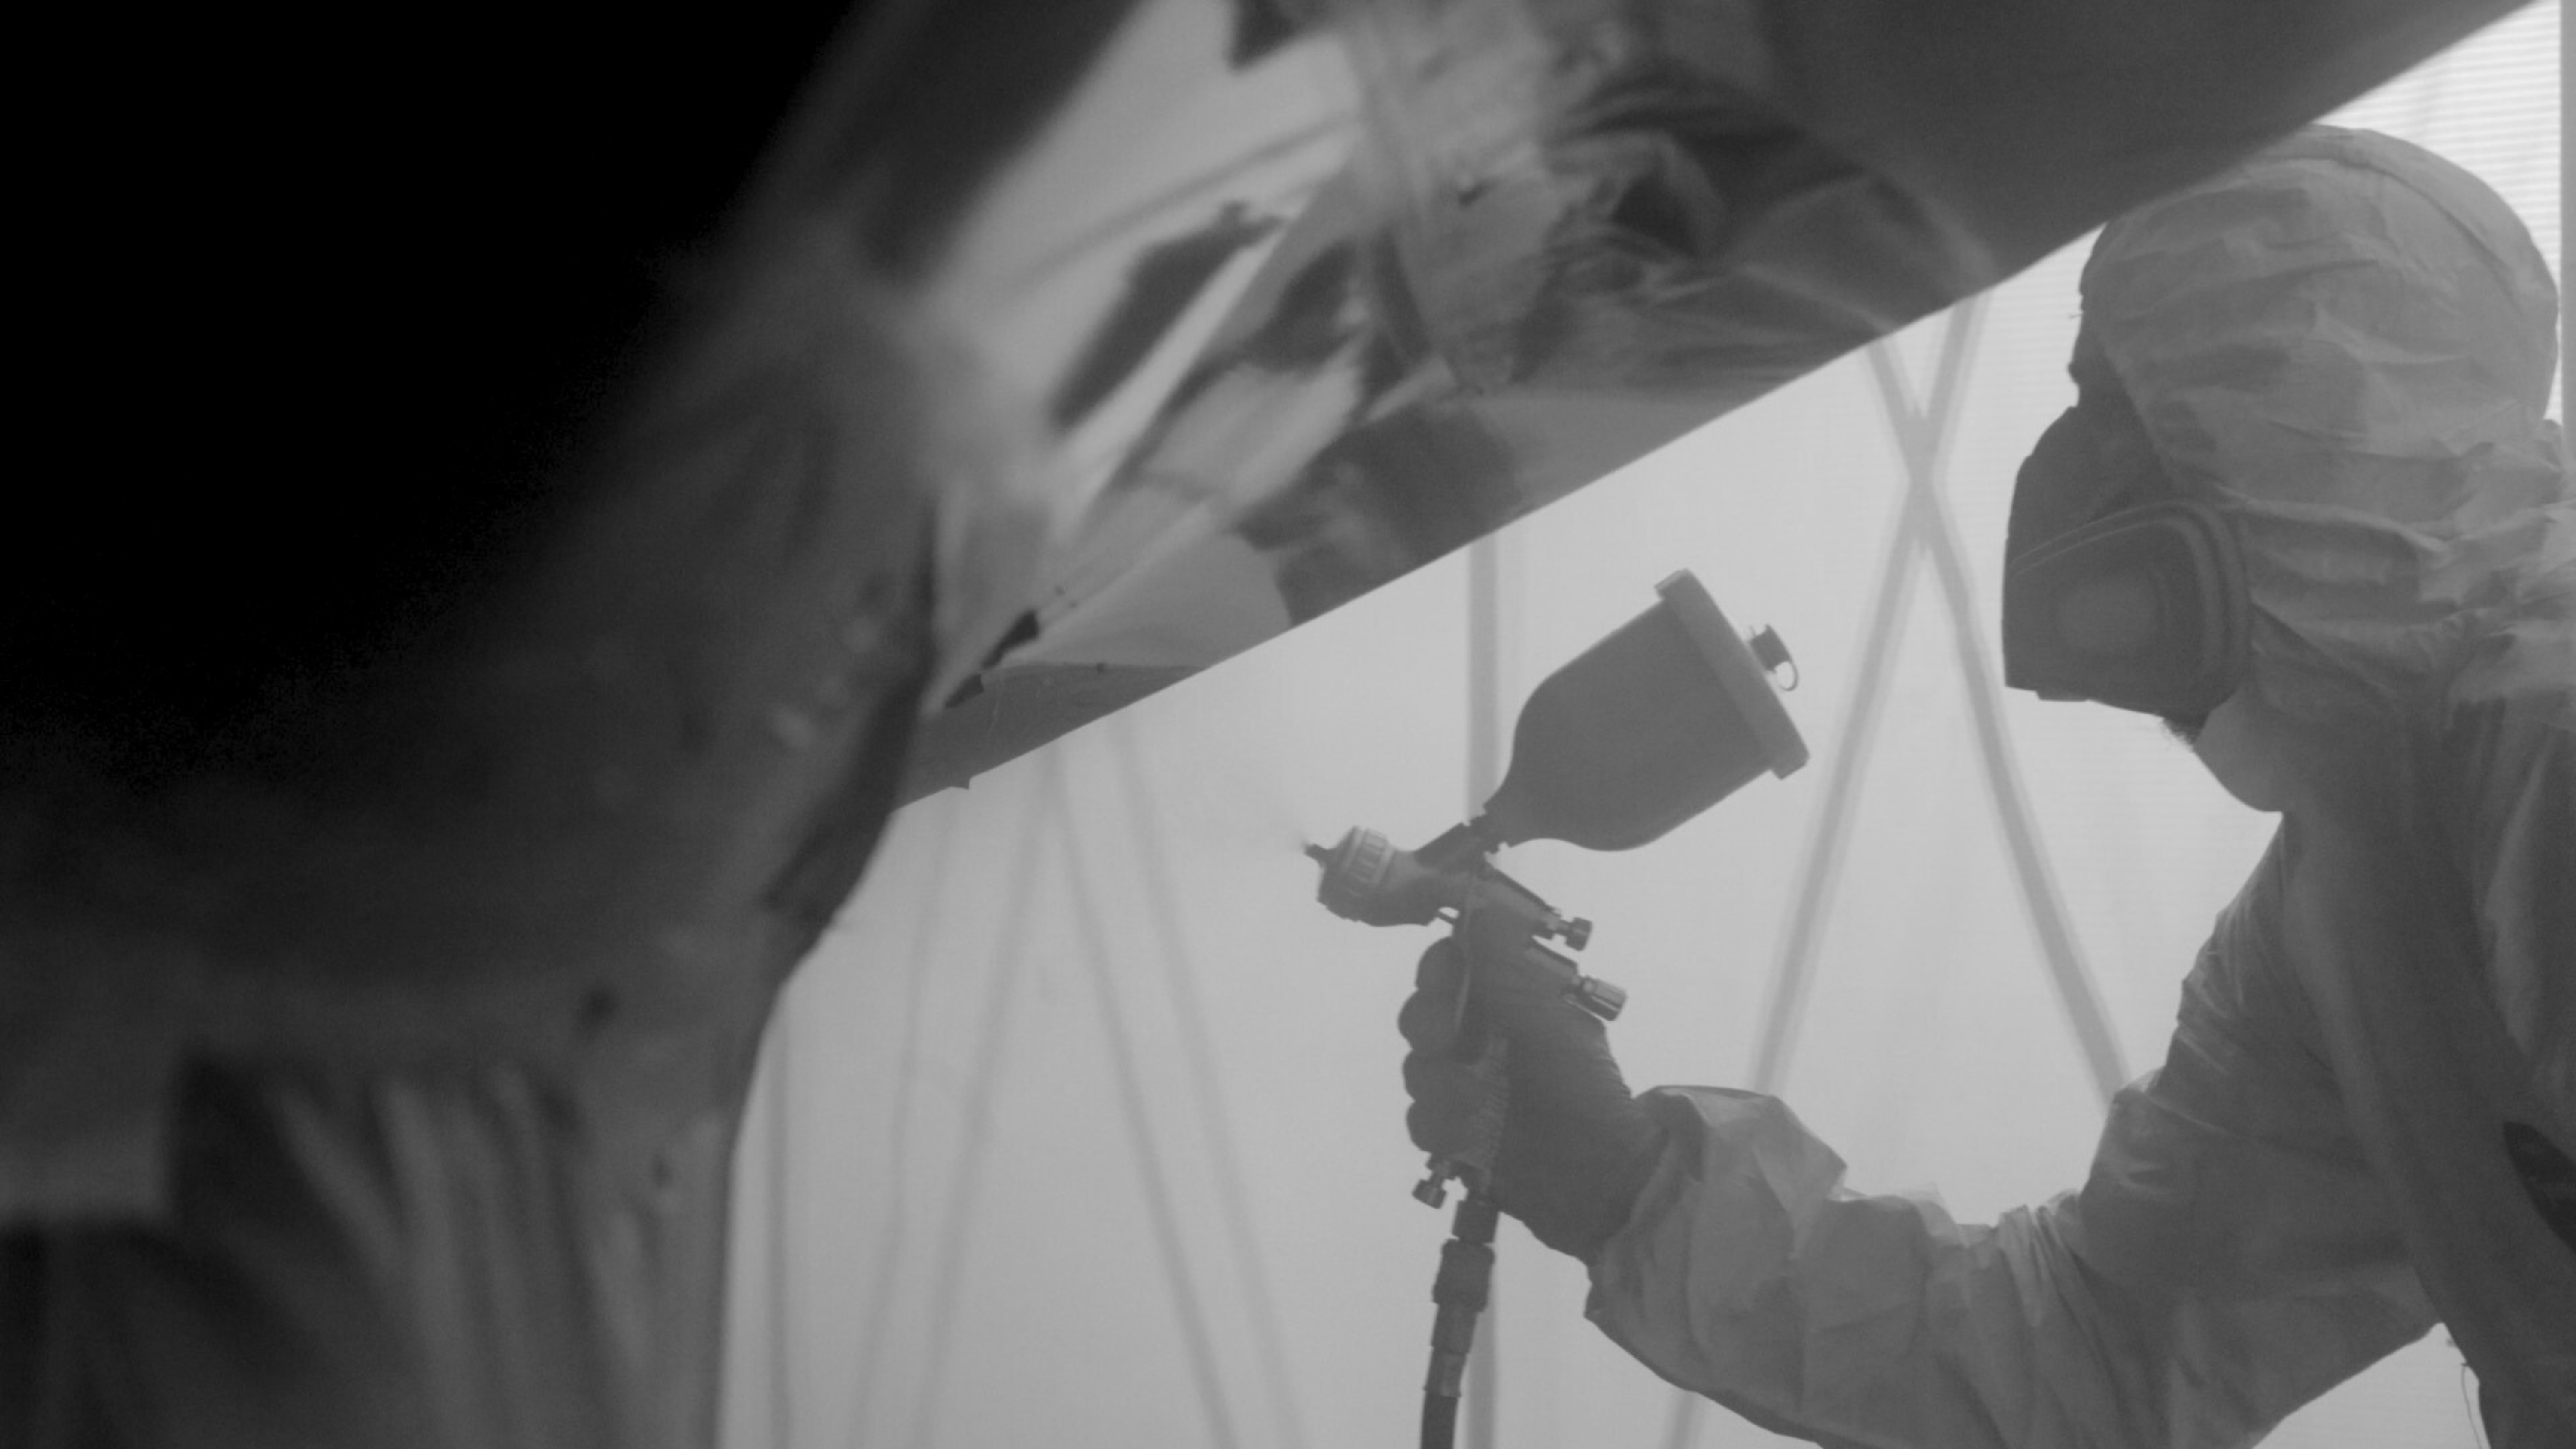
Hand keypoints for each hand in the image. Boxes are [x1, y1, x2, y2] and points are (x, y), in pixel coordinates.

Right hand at [1398, 938, 1664, 1258]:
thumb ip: (1506, 964)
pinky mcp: (1455, 1131)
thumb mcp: (1548, 1019)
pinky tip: (1467, 1136)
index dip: (1438, 970)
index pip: (1452, 965)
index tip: (1445, 982)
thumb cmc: (1580, 1089)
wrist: (1596, 1179)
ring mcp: (1467, 1084)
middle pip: (1421, 1013)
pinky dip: (1440, 1126)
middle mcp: (1485, 1037)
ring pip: (1415, 1068)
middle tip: (1450, 1045)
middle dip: (1431, 1028)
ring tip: (1477, 1105)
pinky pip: (1419, 1118)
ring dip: (1440, 1086)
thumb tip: (1479, 902)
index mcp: (1511, 1001)